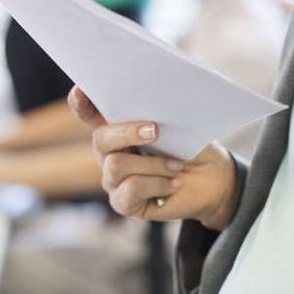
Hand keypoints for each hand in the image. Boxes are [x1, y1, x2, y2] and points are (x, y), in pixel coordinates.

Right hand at [69, 86, 236, 228]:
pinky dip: (157, 184)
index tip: (81, 90)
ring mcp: (114, 180)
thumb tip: (152, 100)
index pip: (90, 113)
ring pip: (116, 165)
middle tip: (156, 131)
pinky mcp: (124, 203)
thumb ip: (158, 113)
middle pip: (100, 139)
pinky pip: (131, 189)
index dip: (82, 103)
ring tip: (177, 166)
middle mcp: (109, 154)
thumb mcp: (179, 125)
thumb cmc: (193, 148)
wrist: (213, 180)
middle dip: (127, 132)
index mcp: (118, 128)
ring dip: (153, 164)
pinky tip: (174, 184)